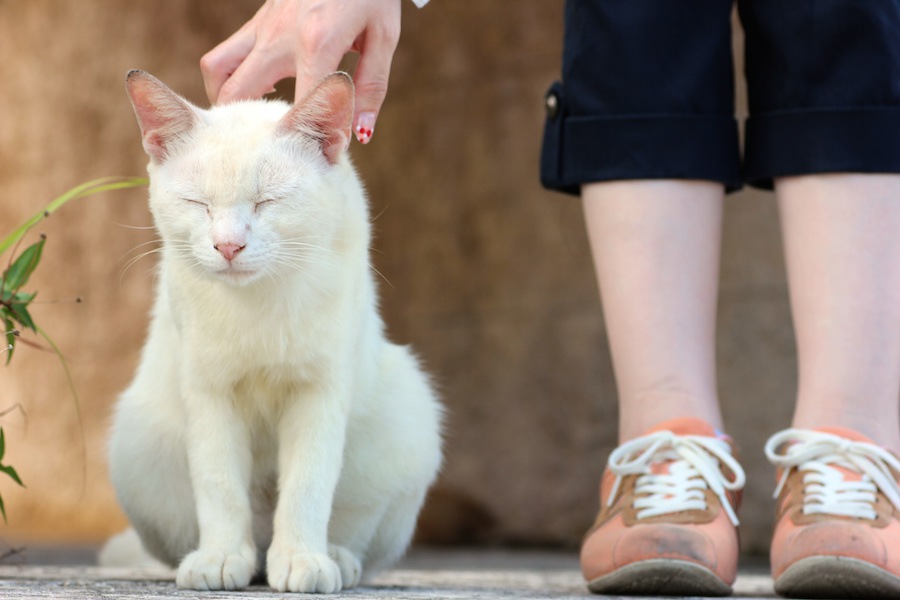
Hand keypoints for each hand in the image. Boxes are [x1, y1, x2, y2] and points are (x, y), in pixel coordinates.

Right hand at [201, 0, 401, 143]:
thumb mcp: (383, 37)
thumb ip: (371, 88)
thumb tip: (360, 134)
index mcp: (316, 42)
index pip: (299, 106)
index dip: (306, 137)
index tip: (319, 157)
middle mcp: (279, 35)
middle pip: (236, 93)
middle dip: (243, 129)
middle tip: (262, 150)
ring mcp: (262, 25)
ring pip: (217, 69)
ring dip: (227, 100)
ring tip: (252, 122)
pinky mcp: (257, 20)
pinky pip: (228, 54)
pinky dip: (232, 79)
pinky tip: (259, 92)